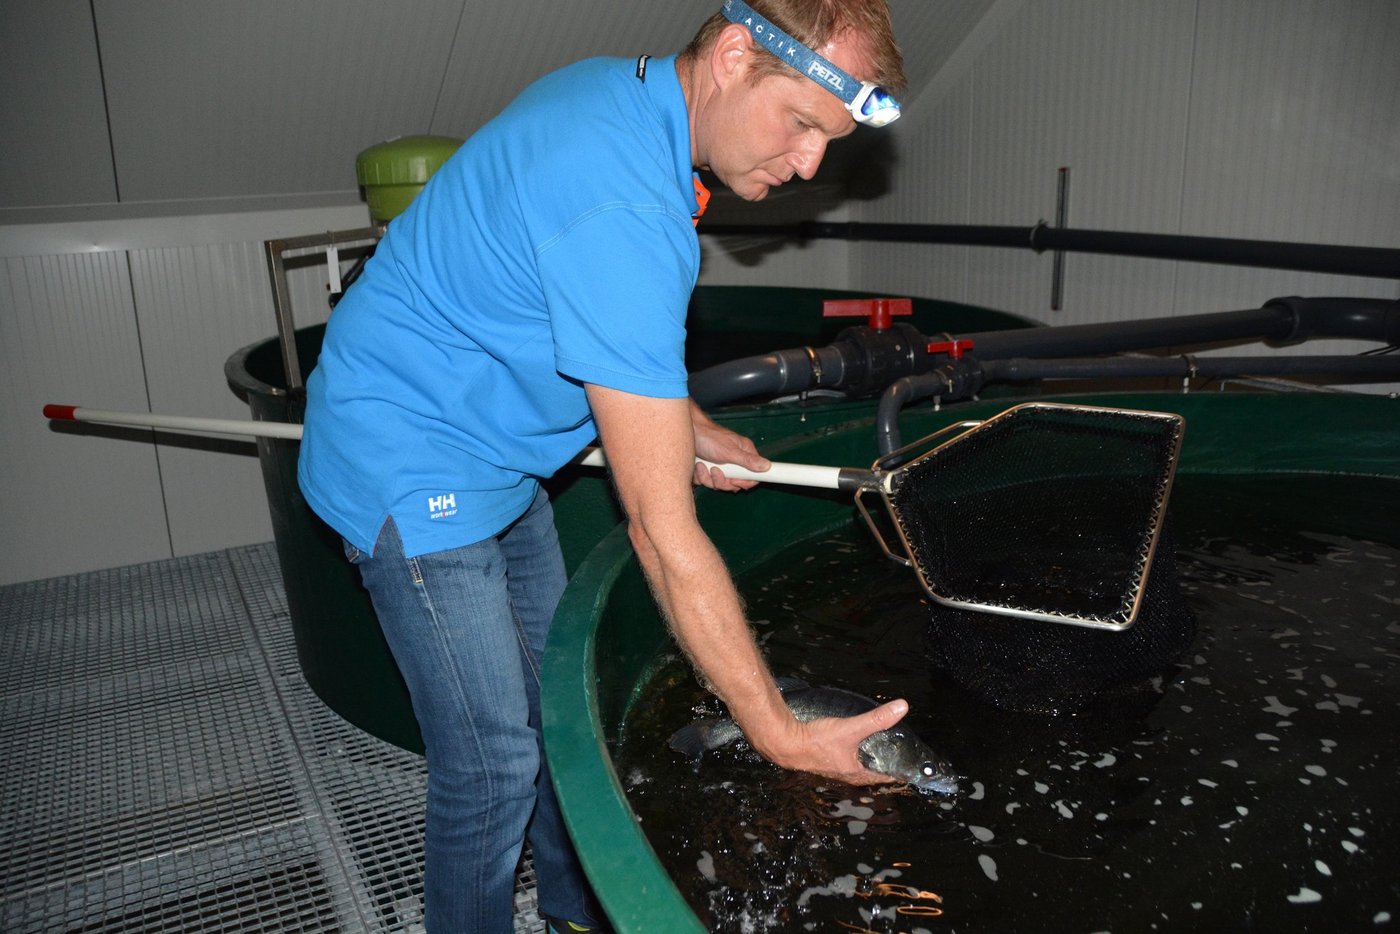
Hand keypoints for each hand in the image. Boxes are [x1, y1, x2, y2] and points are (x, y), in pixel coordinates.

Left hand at [690, 403, 770, 491]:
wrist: (687, 432)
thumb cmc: (709, 438)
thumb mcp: (730, 451)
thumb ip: (748, 461)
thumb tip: (767, 466)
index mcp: (744, 455)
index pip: (753, 476)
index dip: (744, 482)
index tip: (734, 480)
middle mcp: (734, 462)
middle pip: (734, 484)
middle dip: (722, 481)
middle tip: (715, 470)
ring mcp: (721, 467)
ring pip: (719, 484)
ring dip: (708, 477)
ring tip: (702, 465)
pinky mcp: (708, 470)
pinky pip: (706, 482)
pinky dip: (700, 476)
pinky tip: (697, 465)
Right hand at [756, 699, 909, 785]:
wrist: (785, 743)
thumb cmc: (817, 740)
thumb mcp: (851, 728)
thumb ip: (876, 719)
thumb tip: (902, 708)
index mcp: (857, 773)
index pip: (885, 777)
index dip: (899, 770)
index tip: (911, 763)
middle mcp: (847, 776)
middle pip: (872, 773)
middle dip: (884, 765)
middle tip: (897, 753)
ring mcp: (834, 771)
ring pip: (858, 768)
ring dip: (868, 761)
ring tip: (877, 749)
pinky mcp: (823, 763)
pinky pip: (845, 762)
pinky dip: (853, 756)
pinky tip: (851, 746)